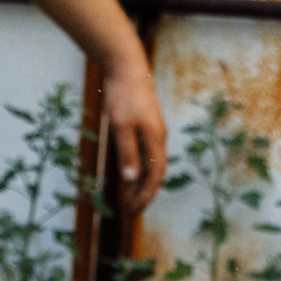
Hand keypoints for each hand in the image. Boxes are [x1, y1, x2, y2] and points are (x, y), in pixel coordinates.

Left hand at [100, 59, 167, 213]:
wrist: (128, 69)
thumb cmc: (123, 97)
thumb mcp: (121, 127)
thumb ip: (127, 153)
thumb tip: (131, 179)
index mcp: (155, 140)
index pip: (154, 176)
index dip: (145, 195)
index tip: (134, 211)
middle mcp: (159, 138)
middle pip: (155, 173)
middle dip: (144, 193)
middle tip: (130, 211)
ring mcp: (155, 132)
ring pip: (152, 164)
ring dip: (141, 183)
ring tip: (129, 198)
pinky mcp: (148, 126)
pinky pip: (147, 154)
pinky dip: (139, 169)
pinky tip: (130, 174)